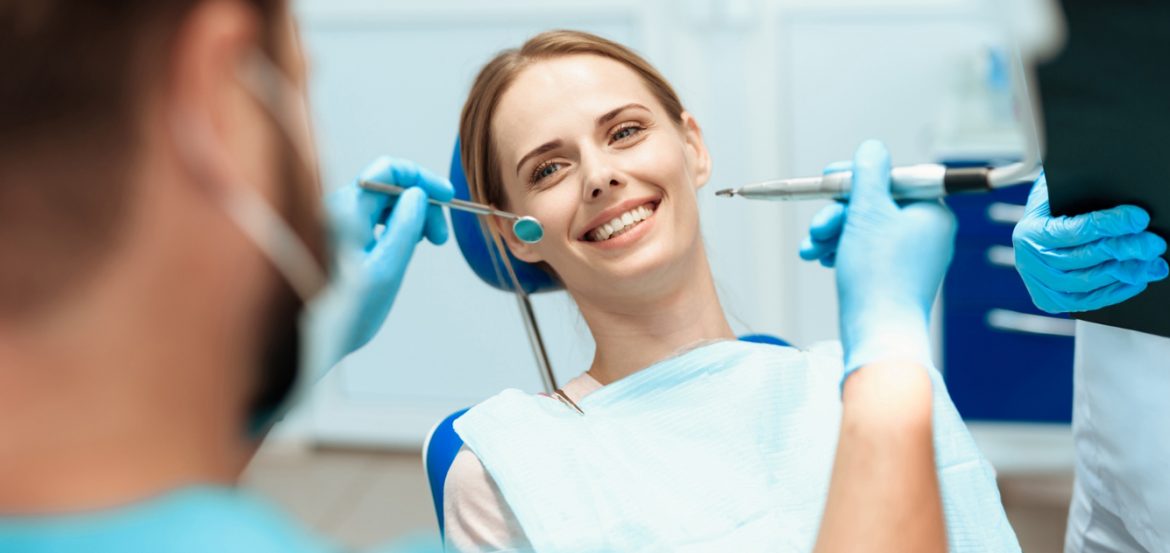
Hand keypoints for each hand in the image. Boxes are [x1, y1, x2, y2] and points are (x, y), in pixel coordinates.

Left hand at [304, 157, 453, 377]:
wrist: (310, 342)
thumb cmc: (345, 312)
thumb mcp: (386, 270)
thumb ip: (404, 228)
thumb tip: (417, 194)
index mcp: (346, 212)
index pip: (388, 170)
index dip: (421, 178)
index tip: (447, 197)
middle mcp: (338, 210)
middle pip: (387, 186)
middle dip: (420, 203)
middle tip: (440, 239)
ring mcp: (337, 224)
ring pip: (382, 203)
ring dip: (410, 216)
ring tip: (427, 244)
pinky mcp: (339, 239)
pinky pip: (373, 219)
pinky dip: (394, 227)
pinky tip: (405, 247)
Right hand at [799, 140, 955, 375]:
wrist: (878, 334)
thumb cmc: (878, 274)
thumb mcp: (869, 210)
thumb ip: (868, 172)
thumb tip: (872, 148)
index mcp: (932, 212)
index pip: (891, 178)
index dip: (856, 178)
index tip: (828, 179)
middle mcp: (926, 232)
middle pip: (873, 204)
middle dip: (837, 213)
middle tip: (818, 226)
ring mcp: (910, 257)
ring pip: (862, 228)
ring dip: (832, 232)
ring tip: (812, 249)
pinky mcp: (892, 277)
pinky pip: (863, 251)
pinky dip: (839, 250)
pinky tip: (820, 259)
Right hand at [1012, 173, 1167, 312]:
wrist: (1040, 228)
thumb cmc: (1058, 207)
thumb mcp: (1063, 194)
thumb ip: (1084, 194)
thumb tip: (1123, 196)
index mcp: (1029, 232)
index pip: (1075, 230)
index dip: (1109, 224)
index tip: (1139, 218)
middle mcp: (1028, 261)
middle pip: (1082, 259)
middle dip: (1123, 249)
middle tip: (1153, 244)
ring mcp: (1038, 283)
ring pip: (1085, 282)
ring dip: (1124, 272)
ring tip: (1152, 263)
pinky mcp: (1050, 299)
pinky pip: (1086, 301)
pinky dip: (1114, 292)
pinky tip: (1137, 280)